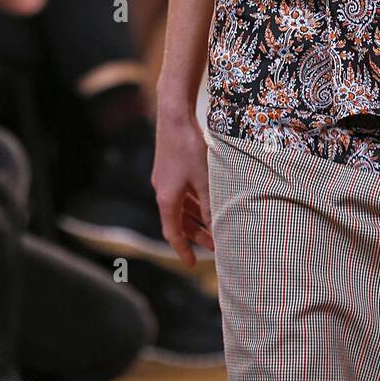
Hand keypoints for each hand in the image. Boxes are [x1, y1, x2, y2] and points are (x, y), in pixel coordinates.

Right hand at [152, 103, 213, 267]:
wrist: (174, 116)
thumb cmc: (189, 147)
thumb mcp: (203, 178)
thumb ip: (209, 203)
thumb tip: (216, 225)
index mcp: (167, 199)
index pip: (173, 233)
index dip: (183, 250)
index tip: (192, 264)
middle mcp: (163, 192)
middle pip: (179, 222)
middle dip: (196, 235)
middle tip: (215, 246)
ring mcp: (165, 180)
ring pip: (181, 207)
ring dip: (196, 218)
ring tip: (215, 226)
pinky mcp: (170, 169)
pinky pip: (182, 194)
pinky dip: (194, 202)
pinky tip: (208, 202)